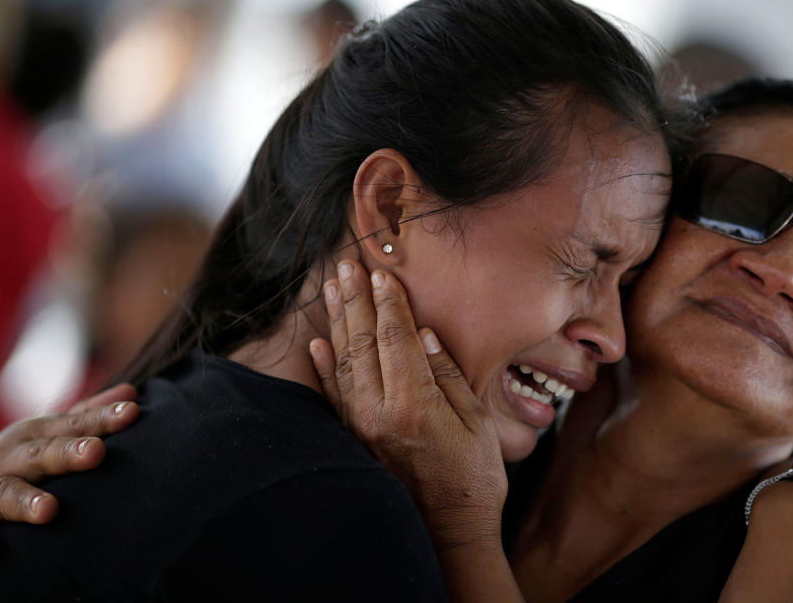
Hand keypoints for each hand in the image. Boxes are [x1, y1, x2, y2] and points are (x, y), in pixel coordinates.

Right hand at [0, 384, 139, 528]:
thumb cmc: (22, 458)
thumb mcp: (49, 432)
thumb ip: (86, 416)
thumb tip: (130, 393)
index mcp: (36, 434)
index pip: (75, 423)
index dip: (102, 418)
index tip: (132, 412)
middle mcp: (12, 457)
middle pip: (41, 453)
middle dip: (67, 452)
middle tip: (97, 452)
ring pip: (4, 492)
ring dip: (25, 500)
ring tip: (50, 510)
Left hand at [309, 260, 507, 551]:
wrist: (450, 529)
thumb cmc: (473, 476)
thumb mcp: (475, 421)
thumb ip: (447, 374)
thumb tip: (424, 333)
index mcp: (412, 402)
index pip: (394, 337)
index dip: (388, 302)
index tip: (383, 272)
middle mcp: (378, 411)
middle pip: (361, 341)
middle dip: (355, 299)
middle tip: (348, 264)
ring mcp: (362, 427)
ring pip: (343, 361)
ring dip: (337, 322)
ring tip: (332, 288)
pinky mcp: (355, 439)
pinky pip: (334, 396)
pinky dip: (324, 367)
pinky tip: (317, 344)